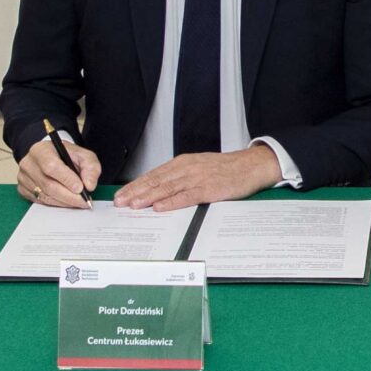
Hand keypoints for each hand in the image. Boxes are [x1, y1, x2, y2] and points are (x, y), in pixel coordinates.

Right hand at [17, 134, 99, 206]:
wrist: (51, 157)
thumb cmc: (66, 156)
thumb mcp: (83, 155)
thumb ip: (90, 168)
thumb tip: (89, 185)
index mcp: (41, 150)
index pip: (51, 166)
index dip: (66, 179)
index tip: (80, 188)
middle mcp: (28, 164)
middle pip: (48, 184)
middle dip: (69, 196)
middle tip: (84, 201)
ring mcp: (23, 178)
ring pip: (45, 196)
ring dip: (64, 202)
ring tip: (78, 202)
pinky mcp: (23, 190)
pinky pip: (41, 201)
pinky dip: (56, 204)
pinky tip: (67, 202)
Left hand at [113, 145, 281, 211]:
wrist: (251, 165)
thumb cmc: (225, 169)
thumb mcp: (198, 167)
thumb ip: (180, 177)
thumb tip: (159, 190)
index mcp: (183, 163)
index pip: (154, 175)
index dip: (136, 185)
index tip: (121, 195)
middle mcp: (187, 168)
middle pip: (156, 181)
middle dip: (135, 192)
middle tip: (119, 202)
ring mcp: (198, 178)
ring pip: (167, 188)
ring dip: (148, 197)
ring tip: (132, 205)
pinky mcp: (209, 189)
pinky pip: (187, 196)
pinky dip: (172, 202)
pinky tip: (159, 207)